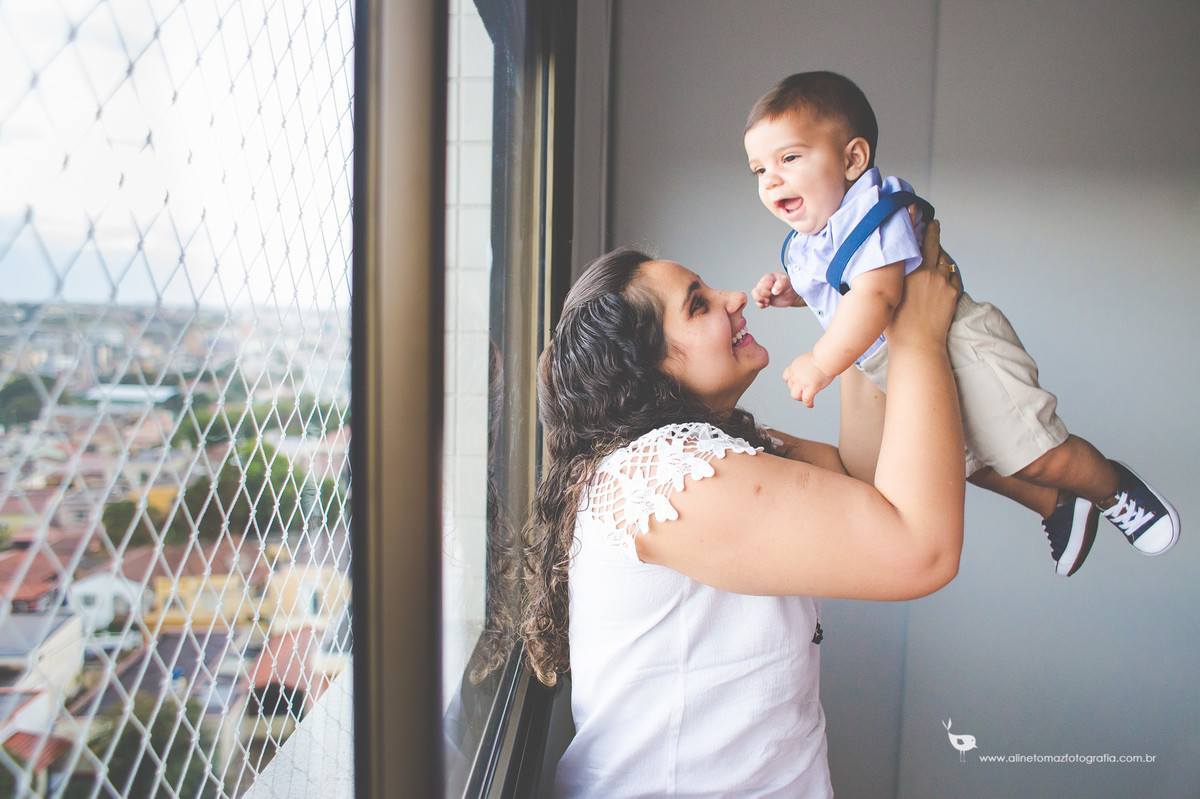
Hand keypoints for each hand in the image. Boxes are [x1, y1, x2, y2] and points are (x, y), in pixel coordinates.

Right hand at [752, 272, 801, 308]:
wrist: (793, 294)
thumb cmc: (789, 285)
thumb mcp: (787, 282)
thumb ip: (781, 284)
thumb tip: (774, 291)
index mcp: (768, 278)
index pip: (762, 284)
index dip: (767, 290)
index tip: (775, 292)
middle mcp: (764, 284)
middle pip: (756, 290)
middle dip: (764, 296)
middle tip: (772, 296)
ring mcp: (763, 291)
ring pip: (754, 295)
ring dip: (760, 300)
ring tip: (768, 302)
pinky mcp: (764, 299)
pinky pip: (757, 302)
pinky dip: (761, 305)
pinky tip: (767, 305)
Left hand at [782, 352, 833, 407]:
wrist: (826, 358)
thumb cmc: (823, 357)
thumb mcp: (809, 358)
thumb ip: (806, 365)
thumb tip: (811, 369)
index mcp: (795, 366)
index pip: (786, 376)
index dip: (790, 381)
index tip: (795, 383)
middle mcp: (795, 375)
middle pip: (791, 387)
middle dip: (796, 390)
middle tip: (803, 392)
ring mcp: (802, 382)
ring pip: (795, 395)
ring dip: (799, 398)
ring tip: (805, 399)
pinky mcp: (810, 388)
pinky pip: (806, 400)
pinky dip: (808, 404)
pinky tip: (811, 405)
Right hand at [885, 220, 960, 346]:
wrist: (918, 344)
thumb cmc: (897, 325)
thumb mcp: (888, 296)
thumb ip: (893, 278)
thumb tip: (891, 269)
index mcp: (910, 271)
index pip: (915, 242)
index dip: (918, 228)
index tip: (918, 217)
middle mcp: (928, 272)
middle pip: (934, 244)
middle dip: (934, 231)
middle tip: (933, 223)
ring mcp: (943, 281)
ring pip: (945, 259)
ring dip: (941, 252)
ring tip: (938, 249)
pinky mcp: (953, 292)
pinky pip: (954, 274)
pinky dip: (949, 270)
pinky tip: (946, 270)